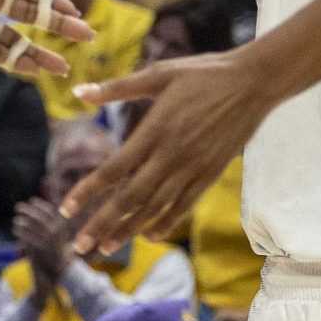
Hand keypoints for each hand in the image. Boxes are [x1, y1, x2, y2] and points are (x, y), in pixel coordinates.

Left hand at [13, 197, 76, 280]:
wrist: (56, 276)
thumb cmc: (55, 257)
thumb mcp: (58, 240)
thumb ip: (50, 226)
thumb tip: (38, 211)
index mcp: (62, 229)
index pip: (51, 211)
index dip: (40, 205)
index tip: (32, 201)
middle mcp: (57, 234)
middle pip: (39, 216)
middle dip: (27, 210)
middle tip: (18, 207)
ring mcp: (48, 242)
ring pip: (31, 226)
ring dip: (22, 221)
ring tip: (16, 221)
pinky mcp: (39, 250)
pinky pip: (27, 237)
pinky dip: (20, 231)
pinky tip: (15, 230)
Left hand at [65, 51, 274, 248]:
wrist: (253, 82)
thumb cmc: (203, 73)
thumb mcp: (160, 72)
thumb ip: (118, 87)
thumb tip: (79, 91)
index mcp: (156, 129)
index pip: (114, 169)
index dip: (88, 192)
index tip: (66, 209)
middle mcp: (172, 154)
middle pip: (131, 198)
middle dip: (102, 224)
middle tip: (79, 245)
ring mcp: (193, 168)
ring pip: (155, 207)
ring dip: (128, 230)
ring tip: (106, 247)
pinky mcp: (210, 174)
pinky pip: (184, 205)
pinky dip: (165, 223)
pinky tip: (148, 235)